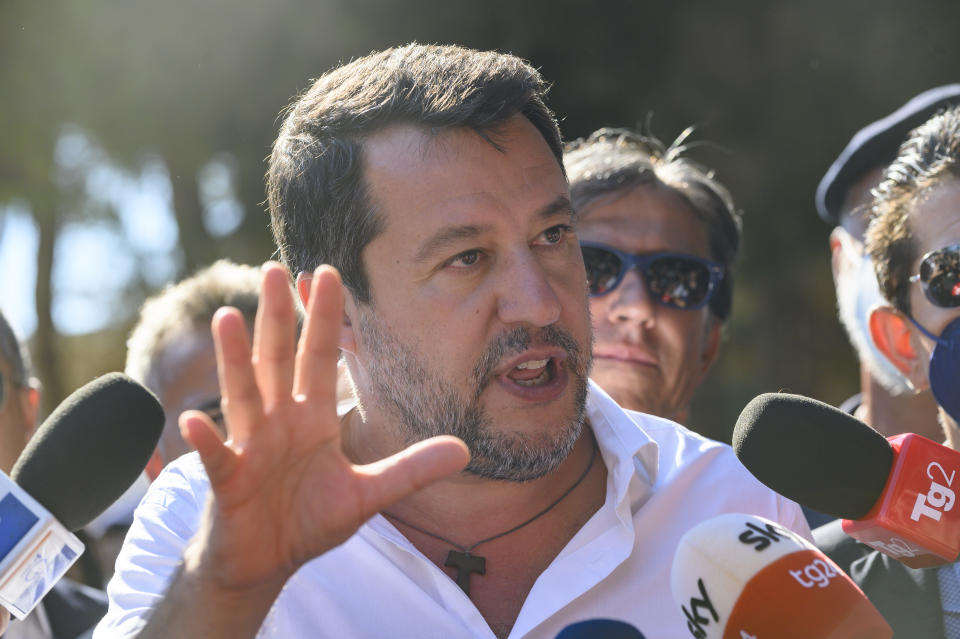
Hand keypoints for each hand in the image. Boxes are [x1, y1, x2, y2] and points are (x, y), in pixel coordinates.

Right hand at [180, 262, 468, 590]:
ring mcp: (249, 448)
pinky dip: (205, 441)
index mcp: (311, 418)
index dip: (324, 319)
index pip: (319, 358)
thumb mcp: (369, 495)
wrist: (266, 563)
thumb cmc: (309, 521)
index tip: (328, 274)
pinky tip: (191, 421)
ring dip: (235, 359)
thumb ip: (411, 470)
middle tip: (276, 269)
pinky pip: (217, 458)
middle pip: (278, 361)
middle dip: (278, 318)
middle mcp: (278, 423)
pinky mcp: (228, 483)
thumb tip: (465, 451)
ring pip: (243, 395)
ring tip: (228, 318)